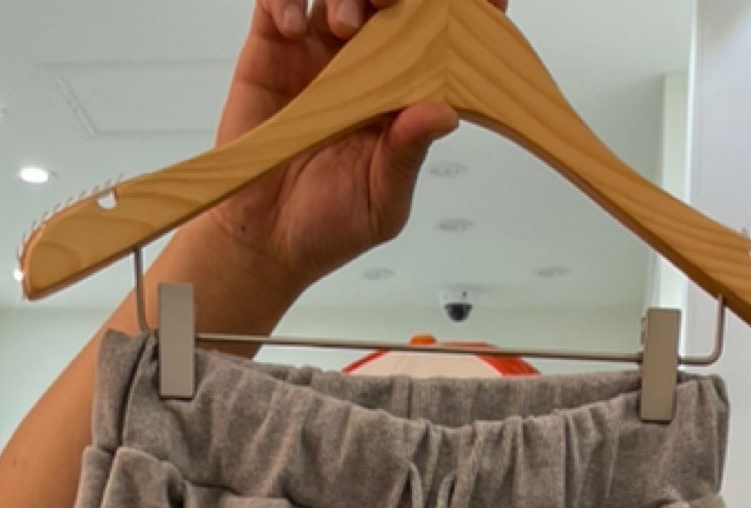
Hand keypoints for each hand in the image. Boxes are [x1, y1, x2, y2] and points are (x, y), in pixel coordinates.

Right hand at [195, 0, 509, 301]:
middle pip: (390, 0)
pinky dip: (288, 0)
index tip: (487, 2)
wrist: (263, 241)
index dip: (462, 12)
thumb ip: (408, 156)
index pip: (439, 40)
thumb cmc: (327, 226)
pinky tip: (295, 29)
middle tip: (395, 1)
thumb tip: (444, 113)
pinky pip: (277, 1)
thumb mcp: (381, 202)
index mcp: (401, 94)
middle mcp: (365, 62)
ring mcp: (318, 50)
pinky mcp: (272, 48)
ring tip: (346, 26)